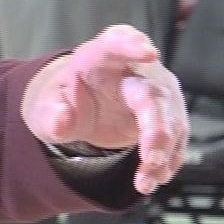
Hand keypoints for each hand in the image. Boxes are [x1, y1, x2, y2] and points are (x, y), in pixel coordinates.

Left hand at [22, 25, 187, 194]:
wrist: (82, 106)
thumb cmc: (67, 99)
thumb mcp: (47, 107)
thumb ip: (51, 115)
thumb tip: (61, 122)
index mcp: (100, 56)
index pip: (117, 42)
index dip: (132, 45)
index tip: (148, 52)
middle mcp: (136, 69)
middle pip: (153, 93)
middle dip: (156, 127)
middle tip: (149, 158)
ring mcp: (157, 91)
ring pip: (171, 120)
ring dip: (162, 154)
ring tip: (145, 182)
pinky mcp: (168, 114)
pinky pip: (177, 138)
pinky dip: (168, 161)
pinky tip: (154, 177)